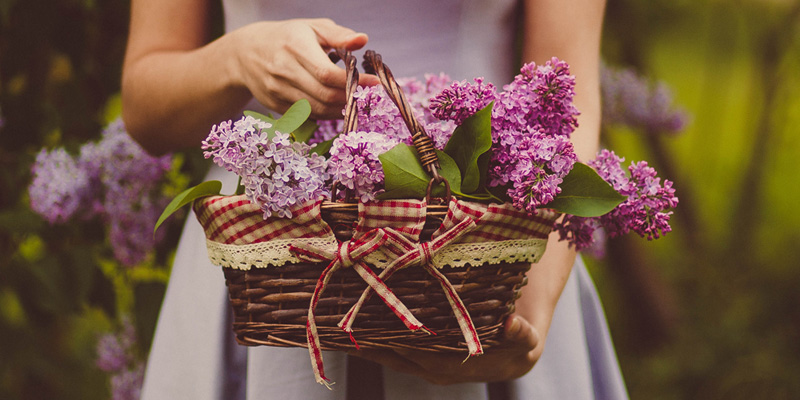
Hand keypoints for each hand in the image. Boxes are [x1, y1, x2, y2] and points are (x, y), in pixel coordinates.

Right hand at [229, 18, 379, 118]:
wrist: (245, 53)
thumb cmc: (287, 37)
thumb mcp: (312, 28)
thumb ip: (339, 35)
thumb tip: (362, 40)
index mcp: (295, 47)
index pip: (328, 73)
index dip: (354, 81)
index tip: (373, 82)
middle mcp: (283, 70)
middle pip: (324, 95)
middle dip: (350, 98)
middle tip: (365, 94)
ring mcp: (277, 90)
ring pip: (317, 109)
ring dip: (340, 108)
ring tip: (353, 100)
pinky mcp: (275, 105)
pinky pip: (307, 115)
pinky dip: (326, 113)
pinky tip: (335, 105)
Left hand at [348, 315, 542, 384]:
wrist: (518, 349)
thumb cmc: (521, 342)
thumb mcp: (527, 340)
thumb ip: (522, 334)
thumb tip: (513, 325)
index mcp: (454, 367)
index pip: (418, 355)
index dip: (394, 344)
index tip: (369, 332)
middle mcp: (436, 369)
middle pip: (395, 356)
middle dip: (369, 343)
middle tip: (341, 324)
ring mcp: (427, 364)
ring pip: (391, 354)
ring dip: (366, 343)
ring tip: (339, 325)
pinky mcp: (423, 356)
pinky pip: (394, 350)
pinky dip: (375, 340)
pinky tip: (357, 326)